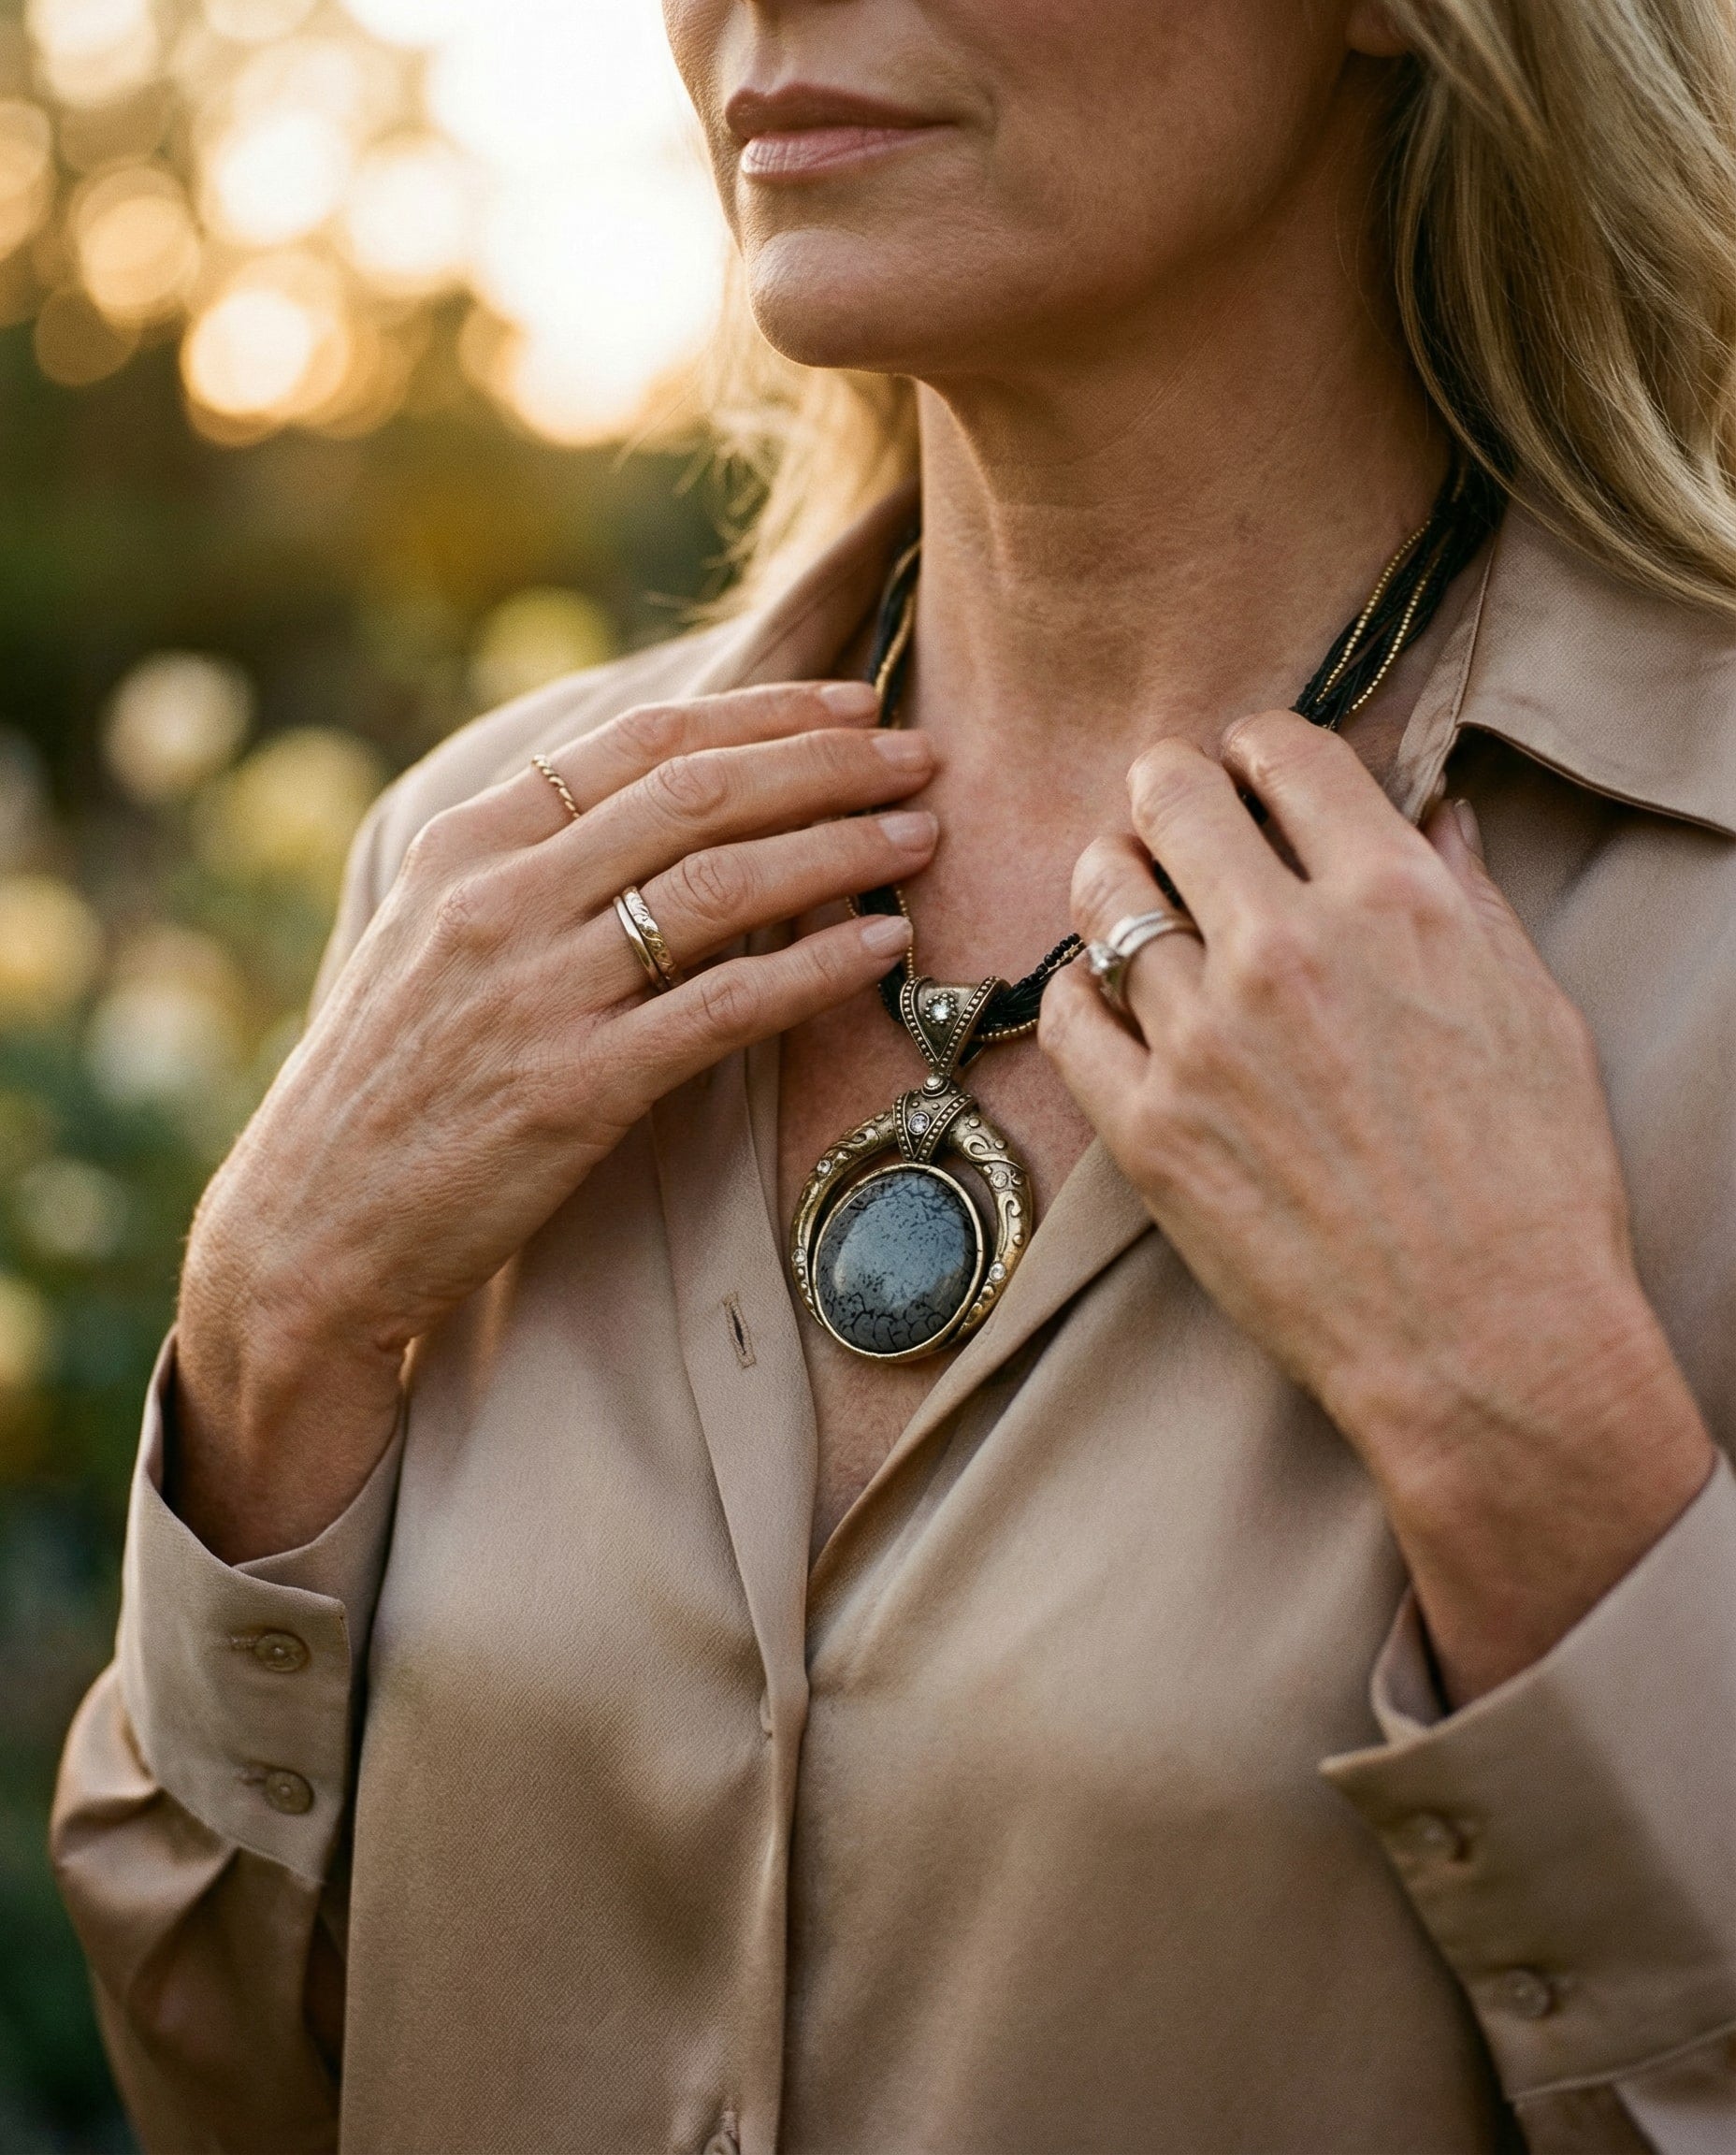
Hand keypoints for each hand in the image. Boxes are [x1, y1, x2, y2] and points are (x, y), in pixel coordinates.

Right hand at [176, 678, 933, 1559]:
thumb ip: (528, 865)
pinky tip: (881, 947)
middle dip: (827, 764)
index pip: (641, 742)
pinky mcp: (574, 1090)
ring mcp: (537, 992)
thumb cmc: (386, 1084)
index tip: (851, 704)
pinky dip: (814, 970)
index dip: (762, 714)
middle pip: (699, 794)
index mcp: (466, 846)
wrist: (312, 1230)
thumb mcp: (429, 939)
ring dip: (841, 848)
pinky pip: (723, 1008)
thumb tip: (655, 807)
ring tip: (923, 836)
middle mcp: (499, 899)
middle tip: (921, 756)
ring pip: (722, 885)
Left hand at [1040, 711, 1713, 1701]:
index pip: (1283, 750)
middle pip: (1167, 795)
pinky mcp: (1147, 1128)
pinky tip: (1108, 1004)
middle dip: (1165, 792)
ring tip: (1132, 902)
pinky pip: (1064, 1014)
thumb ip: (1464, 895)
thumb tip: (1429, 811)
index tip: (1245, 769)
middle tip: (1170, 821)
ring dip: (1113, 882)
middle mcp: (1287, 948)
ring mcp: (1204, 1038)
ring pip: (1102, 895)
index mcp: (1394, 898)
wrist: (1488, 1342)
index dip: (1254, 748)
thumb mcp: (1534, 1011)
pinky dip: (1078, 993)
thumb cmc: (1536, 1183)